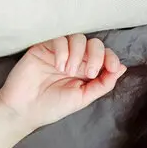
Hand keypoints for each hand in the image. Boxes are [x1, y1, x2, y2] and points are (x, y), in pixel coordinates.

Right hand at [0, 34, 127, 129]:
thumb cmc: (53, 106)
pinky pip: (59, 38)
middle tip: (90, 72)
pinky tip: (59, 65)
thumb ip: (103, 84)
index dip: (111, 57)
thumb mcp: (83, 98)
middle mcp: (75, 58)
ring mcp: (59, 52)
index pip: (105, 55)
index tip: (113, 67)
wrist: (24, 109)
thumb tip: (122, 68)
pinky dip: (63, 50)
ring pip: (78, 37)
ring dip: (78, 53)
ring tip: (68, 71)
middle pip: (94, 43)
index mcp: (86, 70)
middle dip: (97, 55)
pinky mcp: (43, 47)